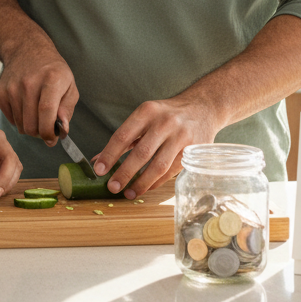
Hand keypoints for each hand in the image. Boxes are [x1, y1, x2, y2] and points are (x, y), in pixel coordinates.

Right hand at [0, 38, 78, 143]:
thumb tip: (61, 130)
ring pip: (21, 126)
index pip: (46, 113)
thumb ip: (67, 109)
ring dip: (31, 127)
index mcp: (51, 79)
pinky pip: (11, 120)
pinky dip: (20, 120)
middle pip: (32, 125)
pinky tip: (26, 107)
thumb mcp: (69, 86)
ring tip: (37, 115)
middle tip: (46, 126)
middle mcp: (29, 83)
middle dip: (41, 133)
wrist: (27, 50)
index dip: (49, 132)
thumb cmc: (53, 71)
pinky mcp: (0, 93)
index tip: (53, 138)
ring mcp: (12, 88)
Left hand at [93, 94, 220, 197]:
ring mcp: (181, 137)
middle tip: (112, 186)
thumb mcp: (144, 117)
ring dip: (141, 182)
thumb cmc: (166, 115)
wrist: (202, 108)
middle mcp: (165, 123)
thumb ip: (124, 139)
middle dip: (124, 172)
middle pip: (141, 153)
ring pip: (158, 166)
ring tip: (128, 193)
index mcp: (147, 111)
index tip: (99, 170)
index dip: (109, 154)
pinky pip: (171, 171)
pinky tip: (145, 187)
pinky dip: (156, 182)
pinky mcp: (193, 151)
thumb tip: (98, 160)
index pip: (123, 135)